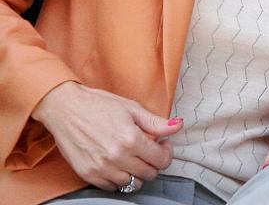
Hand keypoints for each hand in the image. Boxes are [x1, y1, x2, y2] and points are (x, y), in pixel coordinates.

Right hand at [31, 81, 182, 190]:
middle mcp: (117, 157)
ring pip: (132, 184)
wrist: (65, 109)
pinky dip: (119, 178)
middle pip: (149, 174)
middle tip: (149, 149)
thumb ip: (156, 122)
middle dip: (154, 162)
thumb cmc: (99, 105)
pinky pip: (112, 187)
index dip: (166, 152)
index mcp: (131, 139)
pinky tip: (119, 163)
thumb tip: (178, 125)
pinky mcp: (87, 174)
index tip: (162, 144)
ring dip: (137, 172)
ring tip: (133, 156)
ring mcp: (101, 168)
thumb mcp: (132, 108)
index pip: (161, 160)